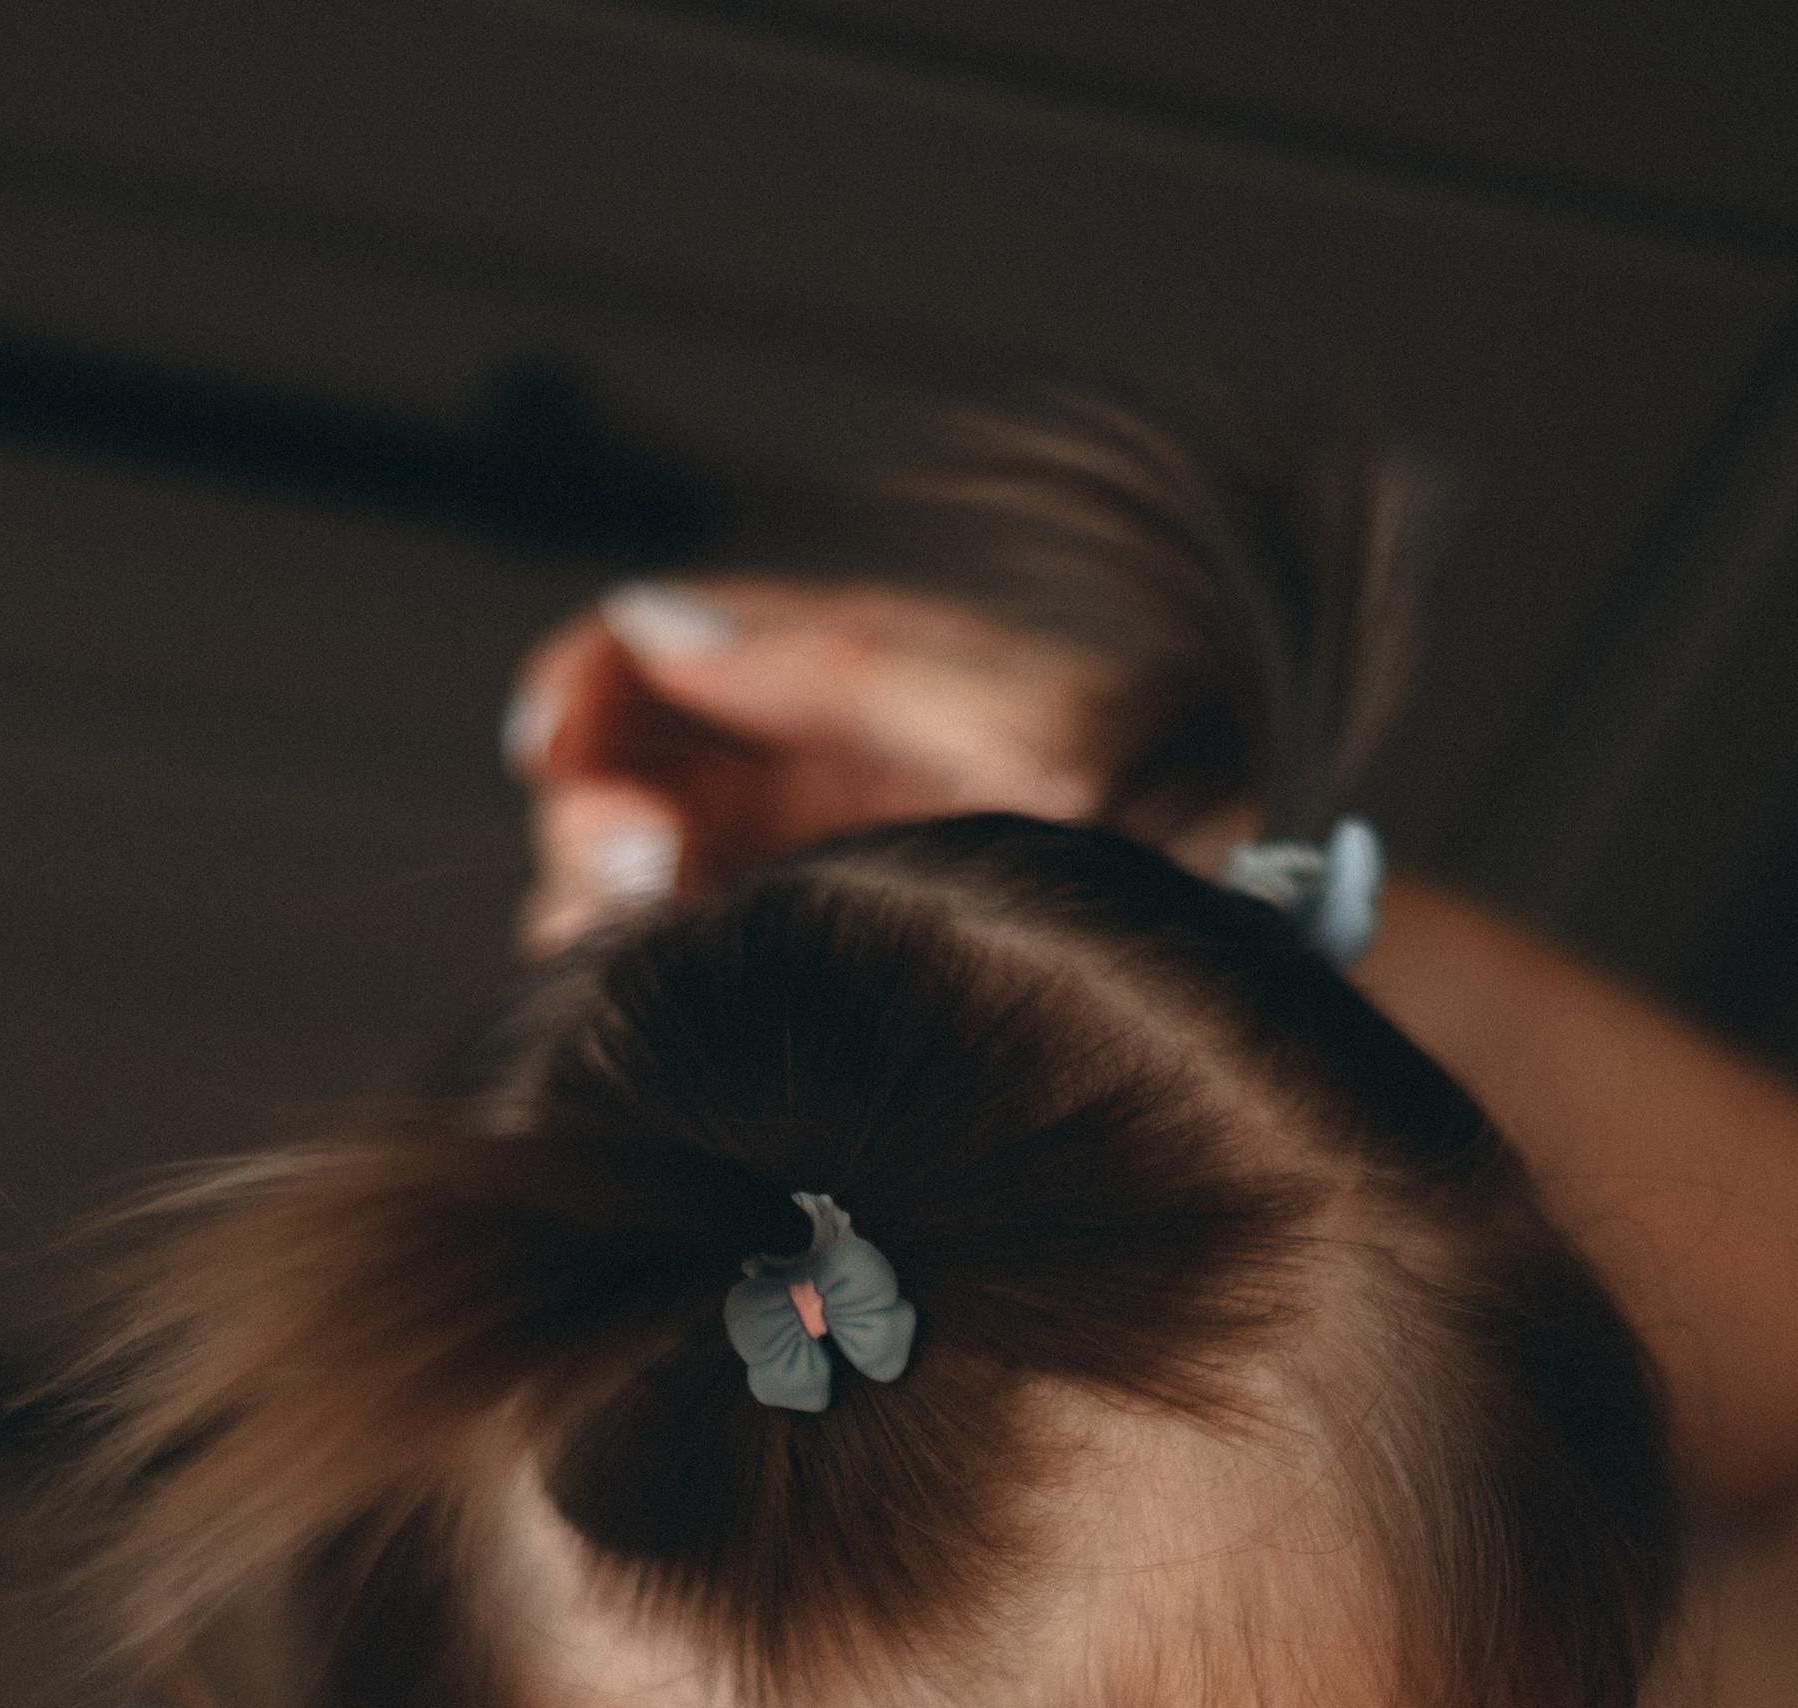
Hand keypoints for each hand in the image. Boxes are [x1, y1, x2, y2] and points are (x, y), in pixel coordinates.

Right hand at [504, 578, 1160, 951]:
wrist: (1249, 960)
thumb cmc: (1171, 829)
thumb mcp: (1026, 722)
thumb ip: (843, 663)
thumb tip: (660, 618)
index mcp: (846, 677)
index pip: (653, 645)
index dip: (582, 681)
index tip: (548, 744)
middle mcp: (803, 772)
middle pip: (616, 770)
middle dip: (587, 809)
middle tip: (632, 869)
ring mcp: (798, 880)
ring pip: (627, 884)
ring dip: (600, 910)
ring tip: (652, 938)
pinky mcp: (804, 978)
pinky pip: (679, 973)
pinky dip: (645, 984)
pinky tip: (675, 1000)